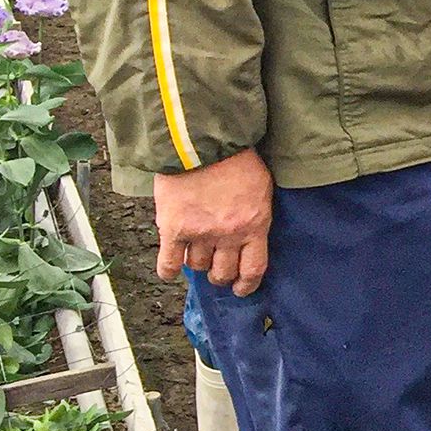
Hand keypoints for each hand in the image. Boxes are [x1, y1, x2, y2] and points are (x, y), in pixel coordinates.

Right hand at [154, 149, 273, 296]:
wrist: (202, 142)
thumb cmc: (236, 159)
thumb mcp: (261, 188)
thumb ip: (255, 215)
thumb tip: (251, 235)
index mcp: (254, 225)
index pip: (253, 268)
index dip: (247, 284)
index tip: (241, 289)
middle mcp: (228, 235)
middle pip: (223, 273)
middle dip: (221, 275)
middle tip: (217, 268)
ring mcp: (199, 234)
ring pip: (198, 267)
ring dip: (198, 263)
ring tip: (197, 252)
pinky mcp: (173, 229)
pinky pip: (169, 263)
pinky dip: (169, 270)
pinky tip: (171, 269)